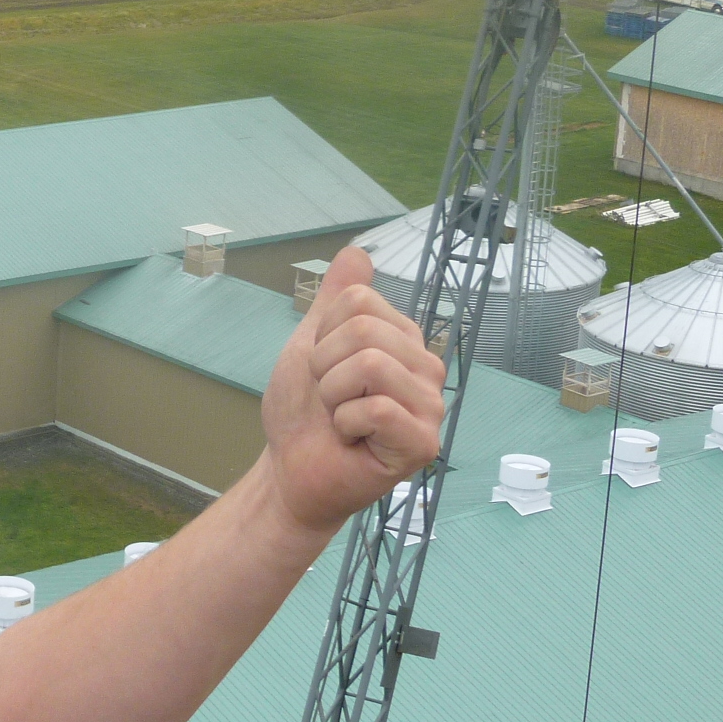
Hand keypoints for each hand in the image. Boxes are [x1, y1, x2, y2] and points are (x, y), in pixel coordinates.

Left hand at [257, 246, 444, 538]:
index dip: (322, 335)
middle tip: (330, 398)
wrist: (291, 470)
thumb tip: (357, 252)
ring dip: (333, 395)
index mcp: (403, 339)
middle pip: (364, 330)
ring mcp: (430, 405)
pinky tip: (352, 439)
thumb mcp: (311, 344)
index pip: (358, 301)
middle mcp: (426, 367)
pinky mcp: (424, 442)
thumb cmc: (304, 412)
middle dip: (324, 367)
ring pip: (371, 365)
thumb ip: (336, 299)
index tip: (323, 368)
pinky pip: (376, 408)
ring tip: (341, 417)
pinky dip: (345, 423)